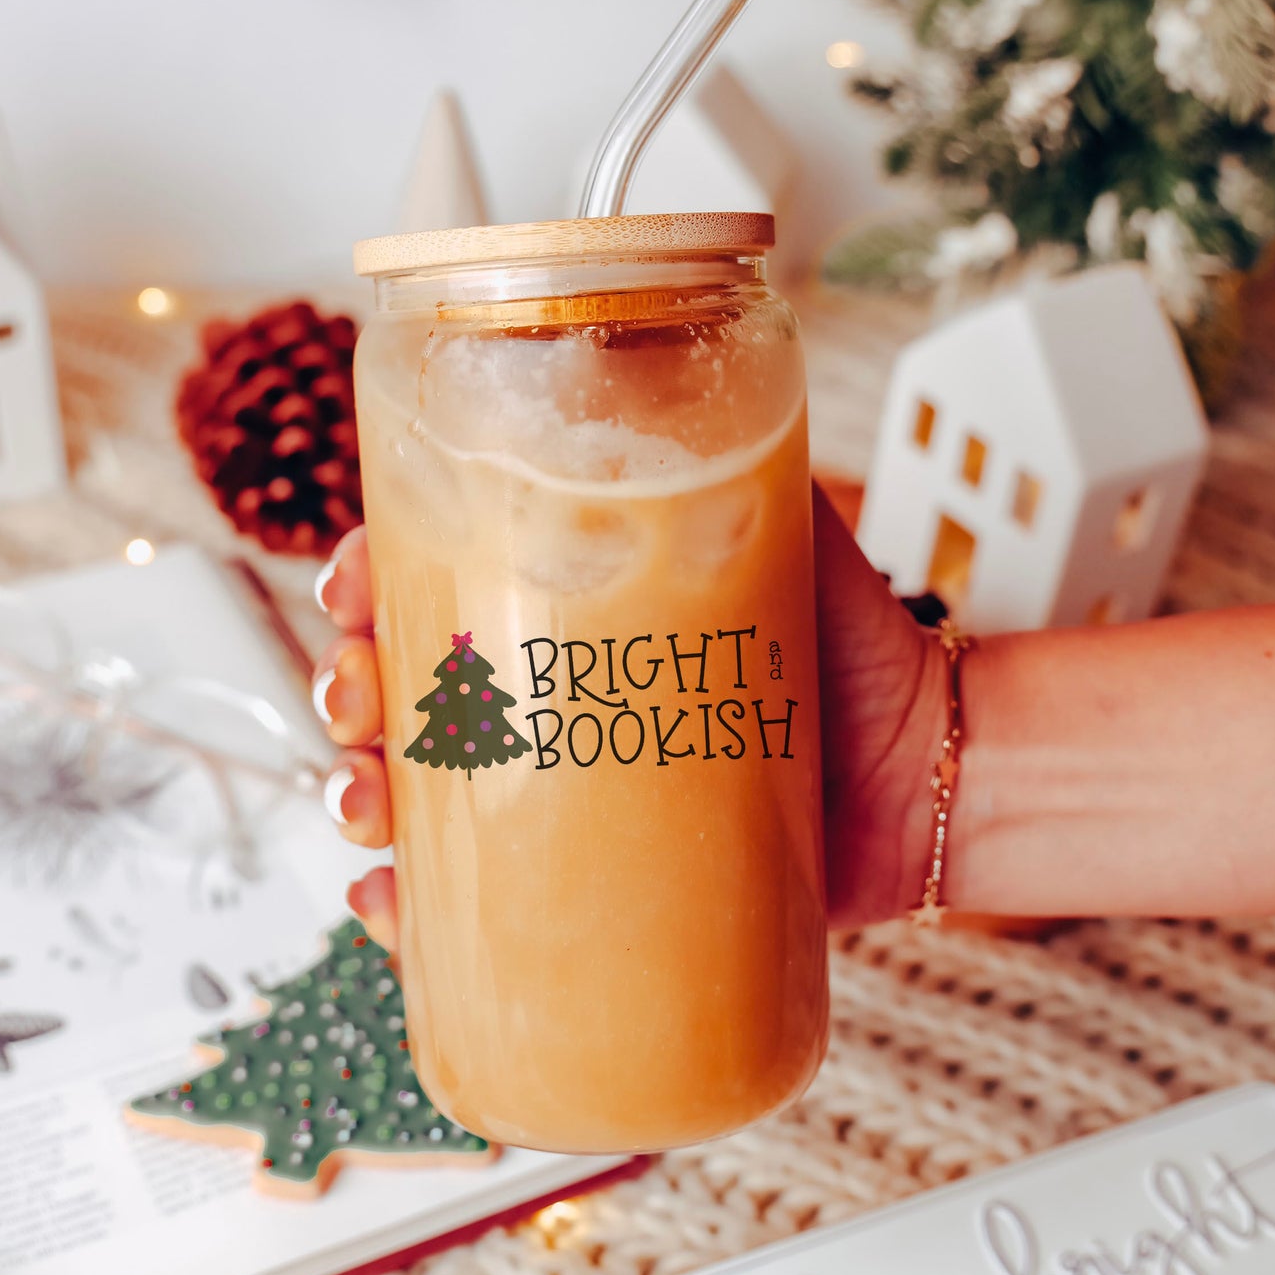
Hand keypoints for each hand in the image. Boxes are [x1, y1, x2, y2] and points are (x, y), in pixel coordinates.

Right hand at [314, 490, 940, 944]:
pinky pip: (479, 900)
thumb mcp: (781, 531)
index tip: (351, 583)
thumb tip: (659, 367)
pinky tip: (390, 903)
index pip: (438, 578)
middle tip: (360, 700)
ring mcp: (564, 789)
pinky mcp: (589, 877)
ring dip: (362, 794)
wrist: (926, 776)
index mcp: (571, 606)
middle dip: (348, 689)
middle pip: (406, 688)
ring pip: (422, 793)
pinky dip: (415, 907)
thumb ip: (726, 452)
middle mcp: (552, 694)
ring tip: (368, 804)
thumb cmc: (855, 649)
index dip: (367, 579)